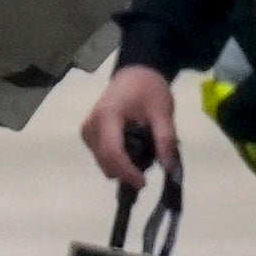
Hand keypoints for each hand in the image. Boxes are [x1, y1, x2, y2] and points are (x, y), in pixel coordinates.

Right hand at [78, 58, 180, 190]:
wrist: (134, 73)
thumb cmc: (148, 89)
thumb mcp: (163, 111)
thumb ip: (165, 139)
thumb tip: (168, 168)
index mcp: (107, 116)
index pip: (113, 152)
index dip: (127, 171)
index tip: (144, 182)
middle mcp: (91, 126)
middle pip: (106, 161)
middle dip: (128, 170)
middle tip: (151, 160)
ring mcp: (88, 131)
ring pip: (103, 163)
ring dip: (123, 166)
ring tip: (144, 150)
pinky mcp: (89, 135)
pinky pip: (102, 157)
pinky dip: (118, 160)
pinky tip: (133, 148)